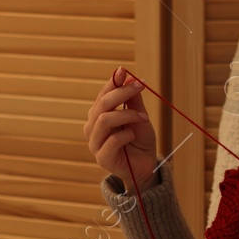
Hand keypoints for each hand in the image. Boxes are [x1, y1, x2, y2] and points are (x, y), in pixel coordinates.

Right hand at [85, 67, 159, 188]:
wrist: (145, 166)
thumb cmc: (140, 141)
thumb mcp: (139, 116)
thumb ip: (133, 100)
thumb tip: (129, 79)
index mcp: (99, 116)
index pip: (102, 95)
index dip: (113, 82)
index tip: (125, 72)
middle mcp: (93, 128)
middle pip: (101, 105)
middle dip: (121, 93)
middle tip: (140, 87)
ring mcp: (95, 143)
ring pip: (104, 120)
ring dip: (126, 114)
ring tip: (143, 118)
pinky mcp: (102, 158)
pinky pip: (112, 140)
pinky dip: (126, 134)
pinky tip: (134, 136)